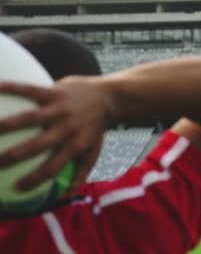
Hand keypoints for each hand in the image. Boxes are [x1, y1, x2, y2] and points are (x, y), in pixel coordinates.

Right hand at [0, 76, 112, 191]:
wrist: (108, 97)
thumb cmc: (95, 128)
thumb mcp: (93, 151)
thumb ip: (80, 172)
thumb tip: (65, 195)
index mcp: (75, 145)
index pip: (52, 167)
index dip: (34, 179)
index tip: (15, 189)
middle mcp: (67, 128)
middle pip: (37, 144)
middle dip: (14, 155)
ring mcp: (60, 109)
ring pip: (31, 117)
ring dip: (8, 123)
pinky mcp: (55, 92)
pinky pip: (30, 89)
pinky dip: (12, 88)